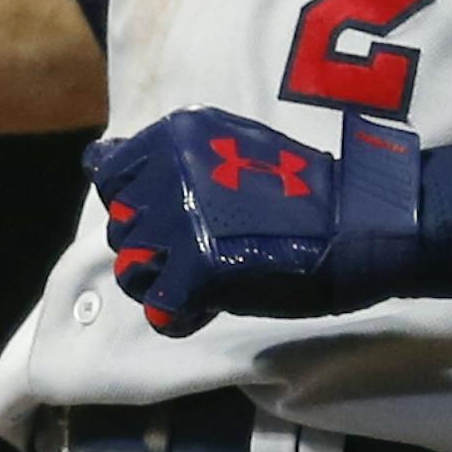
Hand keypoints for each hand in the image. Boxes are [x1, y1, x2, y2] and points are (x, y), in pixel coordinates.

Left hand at [86, 106, 417, 335]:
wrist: (355, 222)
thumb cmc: (299, 188)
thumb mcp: (225, 146)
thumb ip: (165, 157)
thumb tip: (96, 157)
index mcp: (174, 135)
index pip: (110, 176)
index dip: (135, 206)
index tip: (168, 218)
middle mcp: (168, 172)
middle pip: (122, 228)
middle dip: (151, 250)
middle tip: (196, 255)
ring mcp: (180, 221)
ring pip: (133, 271)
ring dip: (162, 284)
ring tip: (204, 281)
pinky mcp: (198, 269)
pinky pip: (162, 309)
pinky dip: (181, 316)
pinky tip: (211, 305)